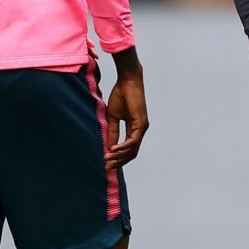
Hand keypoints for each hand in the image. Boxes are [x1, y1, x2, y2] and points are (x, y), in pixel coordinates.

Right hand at [104, 48, 147, 167]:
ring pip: (132, 149)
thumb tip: (109, 147)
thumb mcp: (113, 117)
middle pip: (131, 153)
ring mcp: (142, 127)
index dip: (118, 157)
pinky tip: (113, 150)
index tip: (106, 163)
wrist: (128, 81)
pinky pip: (133, 140)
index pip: (128, 149)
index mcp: (134, 129)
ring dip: (120, 156)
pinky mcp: (141, 123)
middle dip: (119, 161)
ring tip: (108, 159)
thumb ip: (112, 131)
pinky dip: (123, 146)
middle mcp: (140, 130)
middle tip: (107, 168)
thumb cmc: (120, 95)